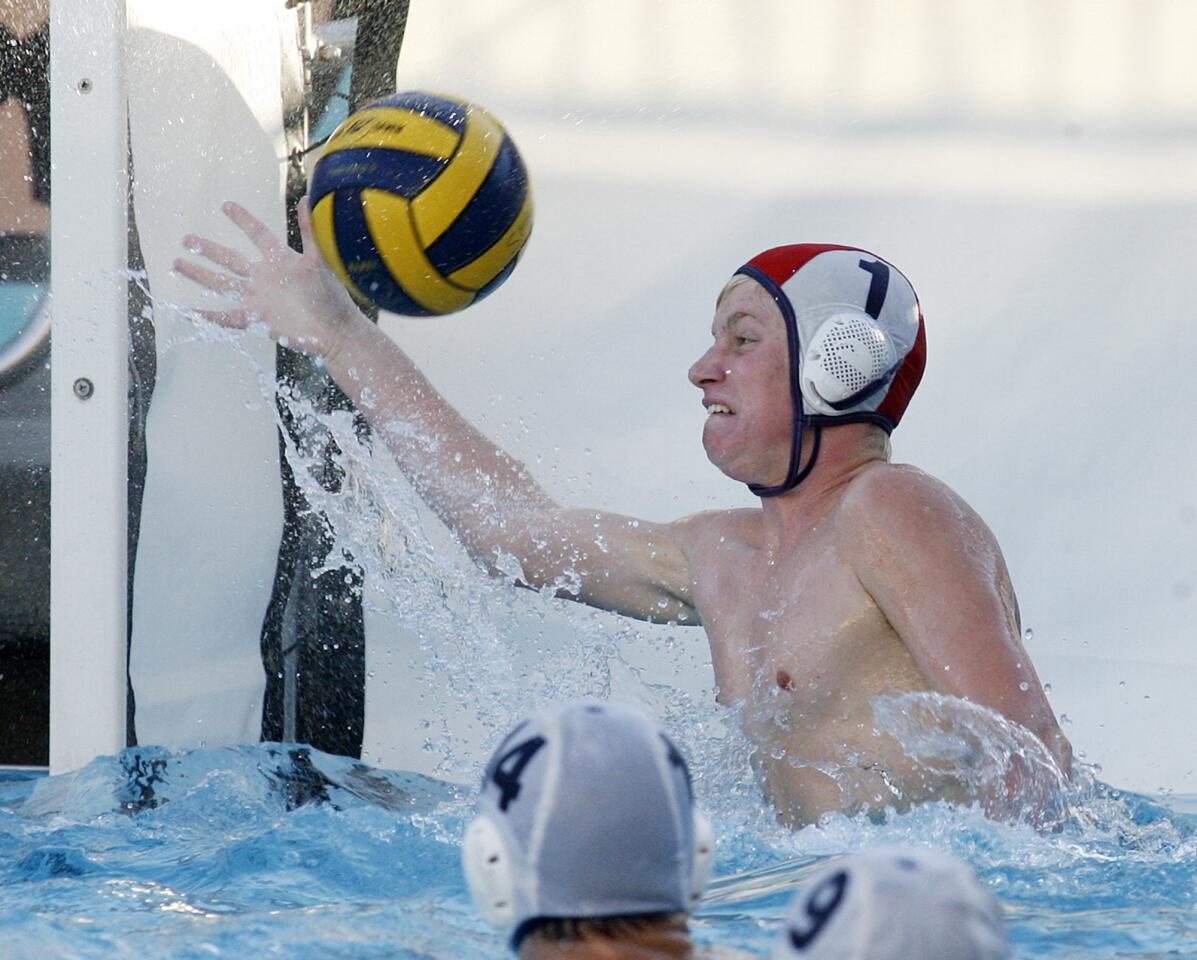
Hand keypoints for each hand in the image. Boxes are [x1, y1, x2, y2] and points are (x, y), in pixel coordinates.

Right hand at [174, 198, 363, 360]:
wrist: (336, 329)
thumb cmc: (331, 296)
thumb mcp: (320, 261)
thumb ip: (310, 231)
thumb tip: (306, 200)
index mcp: (280, 260)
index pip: (258, 234)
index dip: (243, 220)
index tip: (226, 205)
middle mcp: (265, 277)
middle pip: (230, 259)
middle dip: (208, 249)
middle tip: (186, 238)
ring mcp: (260, 298)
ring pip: (223, 284)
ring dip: (200, 274)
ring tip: (177, 263)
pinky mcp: (258, 318)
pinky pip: (230, 316)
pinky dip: (211, 315)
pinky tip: (193, 312)